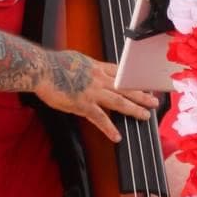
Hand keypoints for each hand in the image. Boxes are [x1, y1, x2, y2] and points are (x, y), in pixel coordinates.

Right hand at [35, 51, 156, 141]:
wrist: (41, 69)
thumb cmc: (54, 64)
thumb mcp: (77, 59)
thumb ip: (87, 66)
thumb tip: (90, 68)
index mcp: (97, 67)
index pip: (121, 74)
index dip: (134, 80)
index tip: (144, 84)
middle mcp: (99, 79)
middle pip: (126, 87)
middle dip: (142, 95)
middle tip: (155, 101)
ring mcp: (92, 92)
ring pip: (119, 102)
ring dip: (134, 109)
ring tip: (145, 116)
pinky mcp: (83, 104)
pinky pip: (100, 118)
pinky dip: (109, 129)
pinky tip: (117, 137)